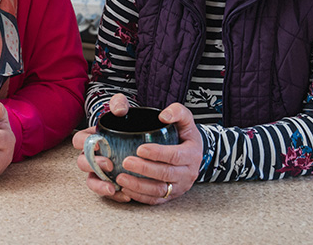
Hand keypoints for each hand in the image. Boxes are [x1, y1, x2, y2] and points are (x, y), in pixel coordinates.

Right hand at [72, 94, 132, 202]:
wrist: (142, 135)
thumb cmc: (127, 121)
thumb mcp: (124, 108)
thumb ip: (119, 103)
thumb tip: (118, 111)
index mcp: (90, 137)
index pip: (78, 140)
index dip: (83, 143)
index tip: (98, 143)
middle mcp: (92, 155)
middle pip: (82, 163)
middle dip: (93, 165)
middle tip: (109, 164)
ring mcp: (100, 170)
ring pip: (92, 181)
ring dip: (100, 186)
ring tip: (112, 189)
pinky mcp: (111, 182)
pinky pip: (108, 191)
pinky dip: (116, 195)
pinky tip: (127, 196)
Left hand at [73, 97, 202, 204]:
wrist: (192, 152)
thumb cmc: (184, 133)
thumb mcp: (185, 118)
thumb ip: (177, 111)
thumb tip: (164, 115)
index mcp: (192, 154)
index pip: (175, 156)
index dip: (158, 153)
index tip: (140, 148)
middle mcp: (188, 173)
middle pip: (165, 174)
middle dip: (145, 170)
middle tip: (126, 162)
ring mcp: (179, 187)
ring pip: (159, 190)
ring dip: (139, 186)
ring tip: (121, 178)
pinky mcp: (170, 196)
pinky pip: (155, 200)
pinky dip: (140, 196)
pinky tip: (126, 189)